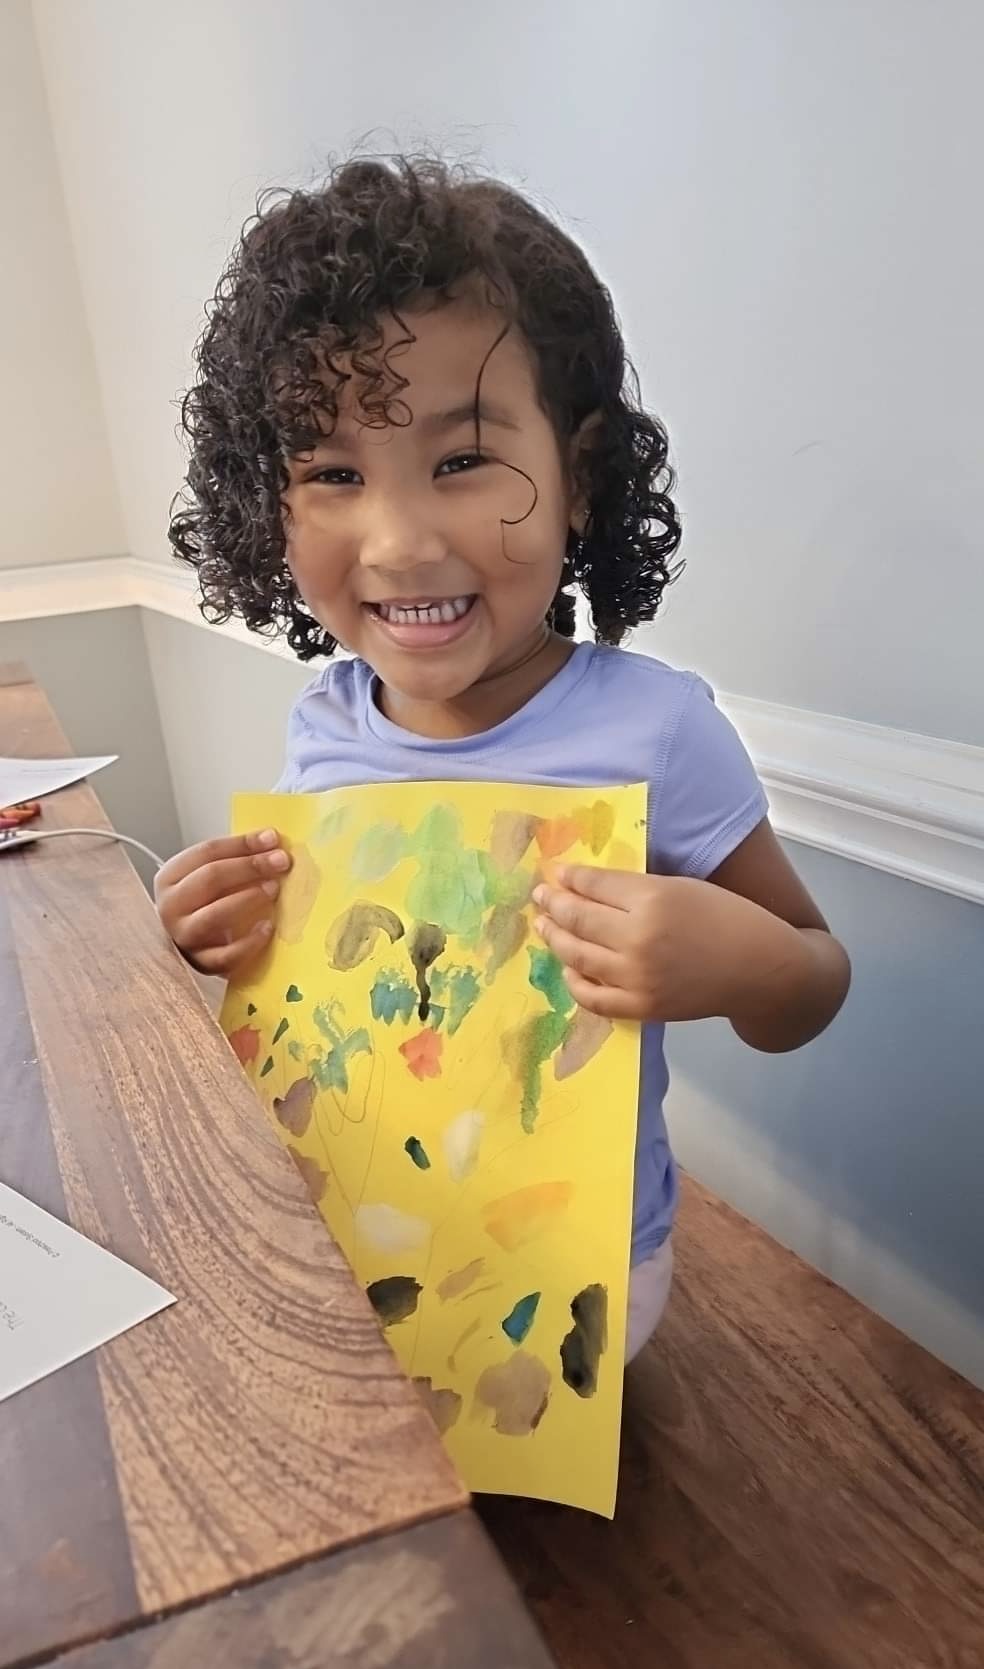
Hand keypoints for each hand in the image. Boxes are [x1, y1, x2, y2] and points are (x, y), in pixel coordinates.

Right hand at [154, 829, 291, 976]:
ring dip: (248, 898)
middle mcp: (171, 906)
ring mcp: (183, 937)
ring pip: (214, 915)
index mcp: (170, 877)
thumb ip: (232, 861)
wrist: (184, 947)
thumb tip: (271, 843)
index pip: (207, 853)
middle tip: (280, 862)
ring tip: (274, 889)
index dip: (242, 844)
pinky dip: (250, 942)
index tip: (272, 838)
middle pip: (210, 879)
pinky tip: (268, 928)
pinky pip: (226, 955)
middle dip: (249, 867)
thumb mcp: (206, 878)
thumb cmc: (201, 906)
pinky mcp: (200, 964)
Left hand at [532, 865, 795, 1023]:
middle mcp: (638, 938)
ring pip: (576, 955)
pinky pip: (592, 997)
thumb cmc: (728, 918)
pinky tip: (569, 967)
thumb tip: (587, 885)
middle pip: (578, 918)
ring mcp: (637, 977)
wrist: (761, 970)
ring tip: (543, 924)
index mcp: (653, 899)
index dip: (569, 877)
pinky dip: (574, 981)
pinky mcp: (641, 1007)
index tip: (555, 872)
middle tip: (539, 894)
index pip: (594, 885)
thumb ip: (636, 887)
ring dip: (554, 937)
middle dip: (552, 903)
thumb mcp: (683, 886)